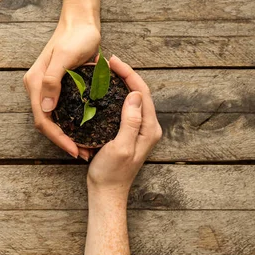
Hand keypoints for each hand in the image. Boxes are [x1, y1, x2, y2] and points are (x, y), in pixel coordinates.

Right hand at [23, 16, 100, 160]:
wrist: (81, 22)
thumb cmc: (76, 37)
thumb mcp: (66, 57)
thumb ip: (53, 81)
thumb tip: (45, 108)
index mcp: (36, 83)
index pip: (42, 119)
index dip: (57, 137)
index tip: (74, 150)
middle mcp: (37, 87)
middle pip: (46, 122)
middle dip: (62, 141)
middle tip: (82, 153)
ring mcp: (46, 88)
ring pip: (53, 119)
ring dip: (66, 134)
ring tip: (84, 147)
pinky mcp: (57, 87)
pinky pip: (60, 111)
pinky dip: (69, 124)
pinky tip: (82, 130)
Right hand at [87, 56, 162, 197]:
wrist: (106, 192)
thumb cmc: (111, 173)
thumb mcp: (120, 147)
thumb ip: (130, 122)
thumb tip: (134, 95)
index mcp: (149, 129)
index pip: (142, 93)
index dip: (129, 74)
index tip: (113, 62)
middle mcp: (147, 128)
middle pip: (139, 93)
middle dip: (125, 75)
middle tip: (108, 62)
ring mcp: (139, 130)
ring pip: (132, 99)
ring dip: (121, 83)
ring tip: (106, 72)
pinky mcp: (128, 133)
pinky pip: (124, 108)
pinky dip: (116, 95)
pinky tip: (105, 91)